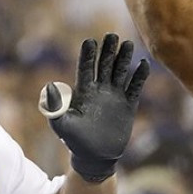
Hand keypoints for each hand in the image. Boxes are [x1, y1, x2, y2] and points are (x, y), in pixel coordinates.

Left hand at [39, 34, 148, 181]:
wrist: (94, 157)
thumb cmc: (74, 141)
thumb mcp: (62, 125)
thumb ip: (55, 108)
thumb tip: (49, 87)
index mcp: (83, 91)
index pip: (86, 68)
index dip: (88, 55)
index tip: (90, 41)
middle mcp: (100, 90)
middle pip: (105, 65)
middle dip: (108, 50)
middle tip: (112, 36)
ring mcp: (115, 96)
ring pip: (120, 72)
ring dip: (124, 59)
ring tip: (128, 44)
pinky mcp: (128, 105)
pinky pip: (135, 87)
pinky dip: (139, 77)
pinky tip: (143, 64)